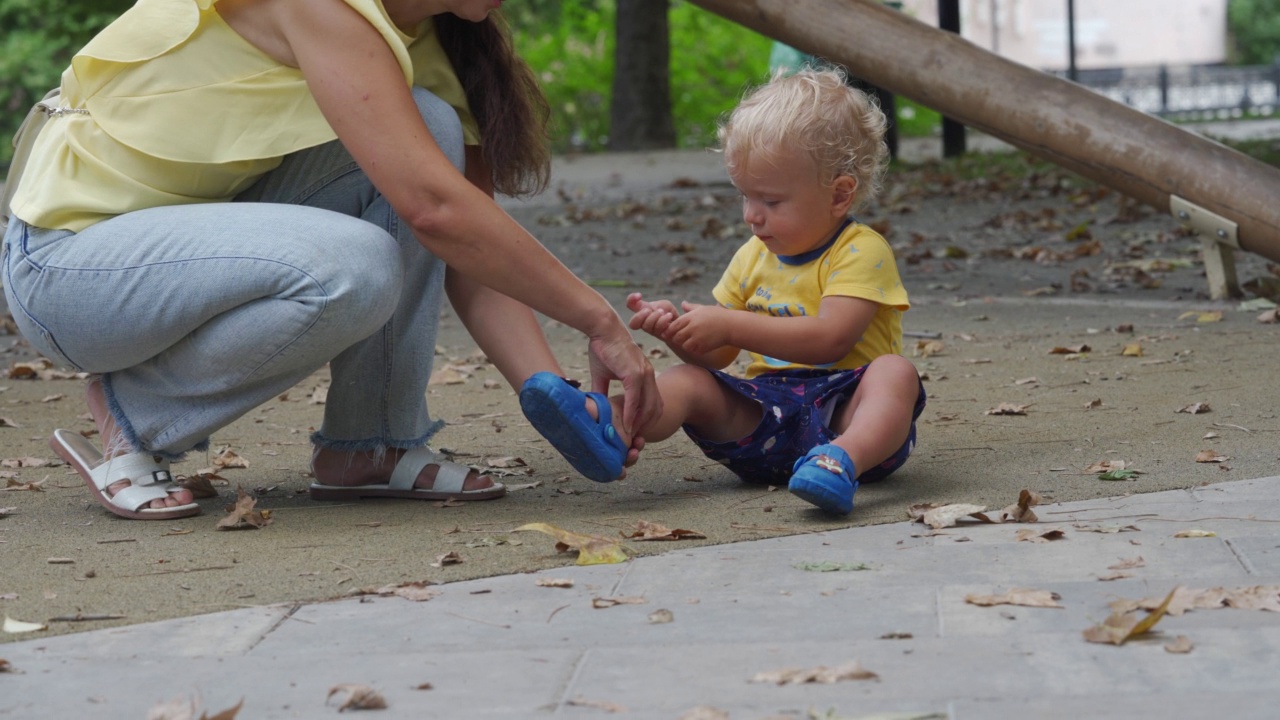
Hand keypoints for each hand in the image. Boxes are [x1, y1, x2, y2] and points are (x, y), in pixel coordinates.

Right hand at [586, 319, 661, 448]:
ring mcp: (644, 375)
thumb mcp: (604, 374)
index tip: (635, 431)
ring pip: (648, 407)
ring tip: (630, 437)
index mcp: (645, 375)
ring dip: (640, 424)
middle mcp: (649, 376)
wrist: (603, 329)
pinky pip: (635, 401)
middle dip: (646, 426)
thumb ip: (603, 391)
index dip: (646, 419)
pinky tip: (626, 426)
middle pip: (655, 408)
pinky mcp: (634, 374)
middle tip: (635, 439)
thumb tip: (595, 406)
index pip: (653, 402)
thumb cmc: (603, 348)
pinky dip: (632, 415)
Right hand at [626, 292, 679, 339]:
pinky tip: (670, 315)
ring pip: (646, 326)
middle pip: (632, 323)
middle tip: (649, 310)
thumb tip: (650, 308)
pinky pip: (658, 331)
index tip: (639, 295)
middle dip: (640, 315)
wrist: (681, 324)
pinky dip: (664, 321)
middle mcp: (644, 323)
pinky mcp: (661, 336)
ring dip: (654, 317)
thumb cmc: (669, 313)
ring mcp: (652, 331)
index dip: (631, 300)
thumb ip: (655, 305)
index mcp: (642, 312)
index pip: (630, 305)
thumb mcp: (663, 305)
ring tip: (663, 312)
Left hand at [667, 301, 732, 355]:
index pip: (673, 326)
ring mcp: (698, 339)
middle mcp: (692, 328)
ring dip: (686, 345)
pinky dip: (695, 350)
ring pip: (684, 346)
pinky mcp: (703, 347)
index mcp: (690, 317)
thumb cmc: (718, 315)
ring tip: (693, 341)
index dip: (671, 330)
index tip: (675, 331)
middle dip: (678, 338)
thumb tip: (682, 303)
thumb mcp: (704, 308)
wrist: (732, 326)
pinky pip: (693, 351)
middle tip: (684, 337)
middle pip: (676, 337)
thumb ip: (691, 307)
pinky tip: (700, 345)